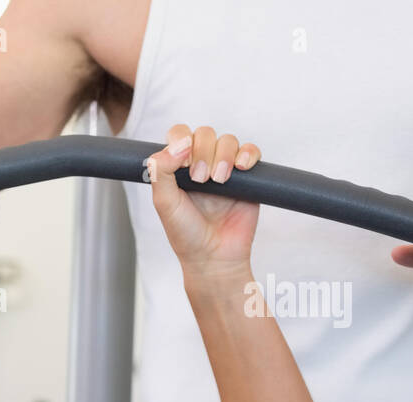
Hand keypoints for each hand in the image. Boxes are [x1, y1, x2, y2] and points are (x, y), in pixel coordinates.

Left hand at [146, 124, 262, 282]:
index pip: (179, 135)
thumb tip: (179, 144)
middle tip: (200, 179)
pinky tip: (241, 168)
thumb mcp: (164, 203)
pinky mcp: (248, 178)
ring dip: (223, 155)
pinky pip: (251, 152)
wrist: (213, 256)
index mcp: (177, 168)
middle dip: (203, 152)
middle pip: (205, 134)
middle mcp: (200, 164)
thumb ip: (161, 171)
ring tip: (219, 180)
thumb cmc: (185, 233)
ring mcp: (225, 169)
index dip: (181, 139)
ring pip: (228, 140)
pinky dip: (247, 154)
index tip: (183, 160)